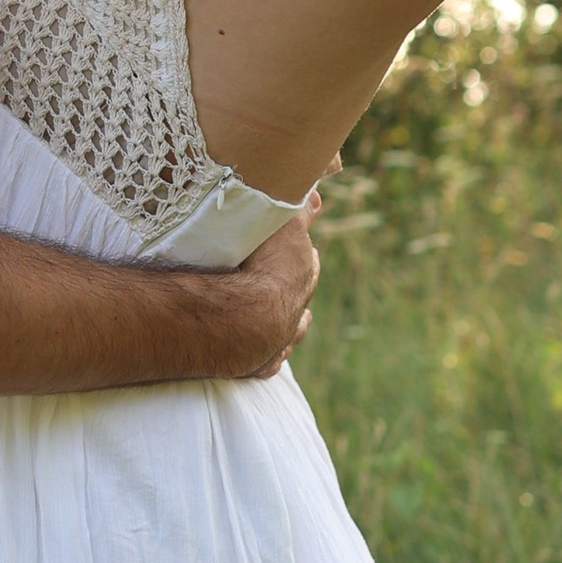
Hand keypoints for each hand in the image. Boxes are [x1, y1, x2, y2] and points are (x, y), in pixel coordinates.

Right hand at [224, 201, 321, 377]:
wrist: (243, 319)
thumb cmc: (259, 268)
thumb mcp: (283, 227)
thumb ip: (301, 213)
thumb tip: (318, 197)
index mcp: (301, 277)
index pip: (307, 263)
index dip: (302, 255)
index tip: (299, 249)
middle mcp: (296, 312)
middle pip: (300, 299)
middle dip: (292, 290)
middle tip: (278, 281)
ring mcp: (280, 342)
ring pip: (291, 334)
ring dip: (287, 326)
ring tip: (273, 319)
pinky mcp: (260, 365)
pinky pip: (270, 361)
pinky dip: (269, 355)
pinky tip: (264, 353)